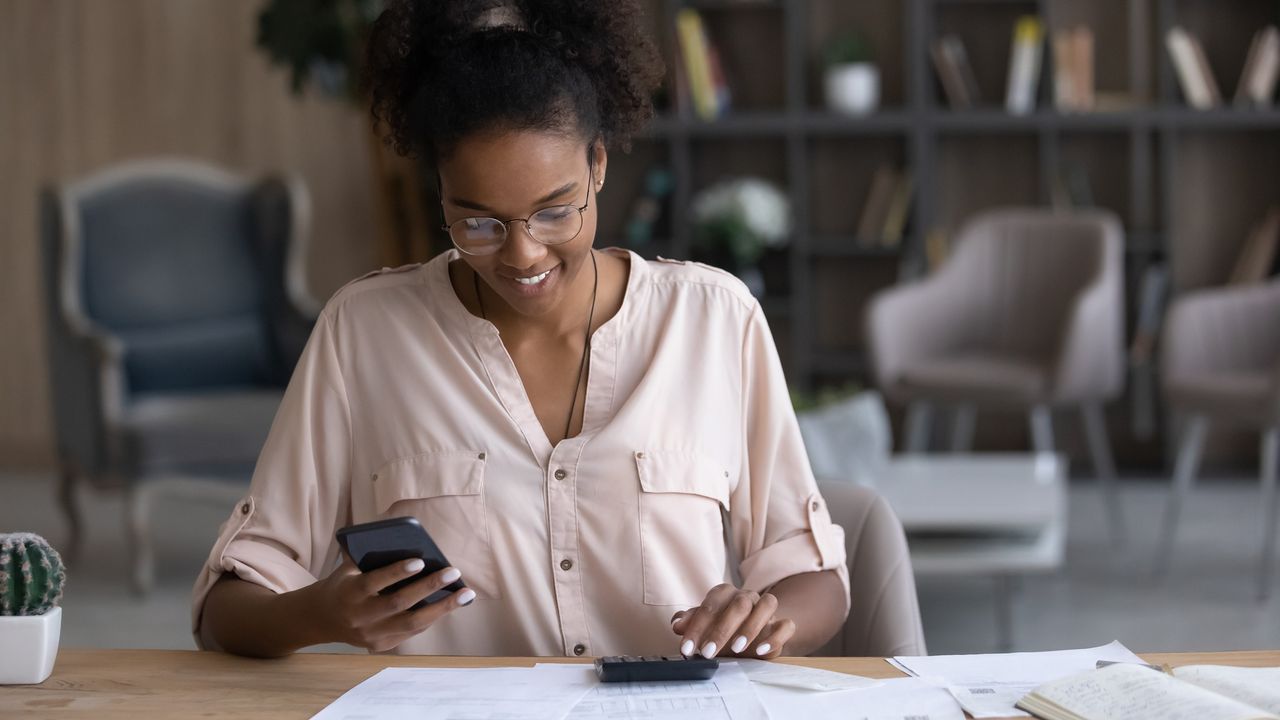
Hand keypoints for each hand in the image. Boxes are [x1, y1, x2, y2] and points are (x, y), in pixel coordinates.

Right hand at [307, 555, 474, 651]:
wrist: (322, 618)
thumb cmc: (344, 583)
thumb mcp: (349, 568)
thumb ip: (373, 558)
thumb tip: (412, 545)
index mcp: (348, 593)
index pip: (374, 582)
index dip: (397, 572)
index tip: (420, 561)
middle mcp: (359, 617)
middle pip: (398, 603)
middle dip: (428, 587)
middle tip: (453, 572)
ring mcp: (370, 635)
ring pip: (411, 623)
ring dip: (442, 608)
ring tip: (466, 594)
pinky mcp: (380, 645)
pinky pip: (412, 632)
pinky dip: (432, 617)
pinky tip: (450, 604)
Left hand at [670, 583, 794, 659]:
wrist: (750, 633)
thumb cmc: (721, 627)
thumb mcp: (703, 626)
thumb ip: (690, 623)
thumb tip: (677, 623)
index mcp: (724, 593)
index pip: (710, 604)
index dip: (696, 627)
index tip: (687, 648)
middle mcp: (747, 596)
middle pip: (739, 604)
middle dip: (722, 629)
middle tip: (708, 652)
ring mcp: (766, 608)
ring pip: (767, 606)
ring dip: (751, 627)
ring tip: (737, 648)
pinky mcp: (781, 624)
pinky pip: (786, 625)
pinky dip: (776, 637)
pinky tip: (761, 651)